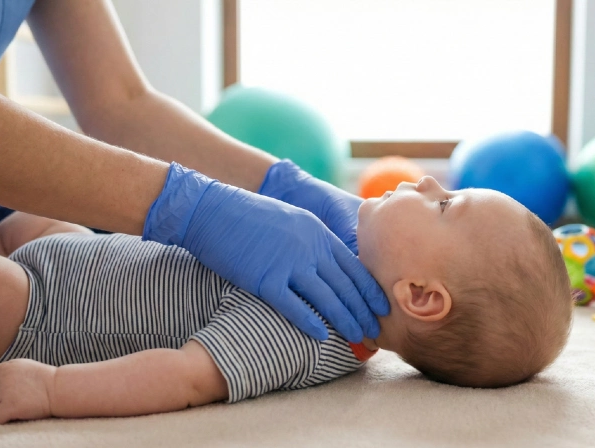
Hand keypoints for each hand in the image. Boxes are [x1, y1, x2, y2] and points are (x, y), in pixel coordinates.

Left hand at [0, 359, 55, 423]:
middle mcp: (3, 376)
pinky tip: (16, 414)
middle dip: (1, 400)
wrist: (60, 389)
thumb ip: (9, 370)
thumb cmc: (46, 380)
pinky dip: (4, 419)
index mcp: (6, 366)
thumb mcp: (25, 366)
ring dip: (3, 409)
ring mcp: (5, 391)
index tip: (14, 391)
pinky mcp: (8, 406)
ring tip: (21, 405)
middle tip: (20, 399)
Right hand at [143, 163, 386, 340]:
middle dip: (364, 311)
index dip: (369, 290)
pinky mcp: (265, 278)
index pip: (353, 267)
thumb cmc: (249, 217)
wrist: (212, 210)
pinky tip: (323, 336)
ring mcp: (288, 263)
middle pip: (345, 286)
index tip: (382, 308)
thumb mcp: (292, 220)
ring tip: (359, 337)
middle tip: (377, 332)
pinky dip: (310, 322)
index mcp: (318, 232)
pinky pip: (293, 306)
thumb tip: (330, 266)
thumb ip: (313, 241)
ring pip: (326, 298)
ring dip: (345, 320)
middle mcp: (309, 247)